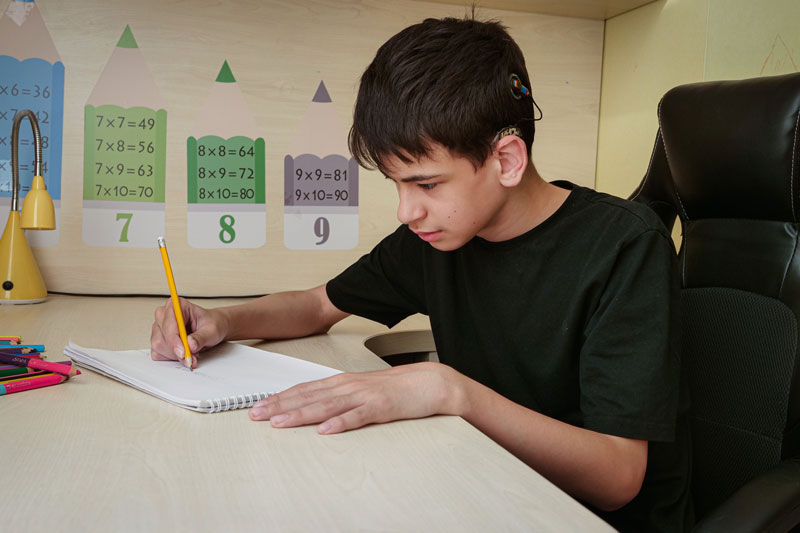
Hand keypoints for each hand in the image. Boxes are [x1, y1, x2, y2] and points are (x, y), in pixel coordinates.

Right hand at [150, 298, 226, 367]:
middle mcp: (165, 315)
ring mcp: (159, 327)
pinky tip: (184, 354)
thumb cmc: (212, 323)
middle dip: (177, 351)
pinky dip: (172, 358)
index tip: (183, 352)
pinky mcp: (158, 339)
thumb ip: (201, 338)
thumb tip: (190, 345)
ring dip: (176, 355)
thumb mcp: (212, 330)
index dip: (174, 340)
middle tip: (192, 357)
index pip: (168, 324)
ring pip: (159, 346)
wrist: (212, 327)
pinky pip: (158, 353)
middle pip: (161, 337)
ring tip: (192, 353)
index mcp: (177, 306)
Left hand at [249, 362, 465, 433]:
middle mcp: (349, 386)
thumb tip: (315, 410)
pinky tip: (325, 430)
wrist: (430, 382)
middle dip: (280, 406)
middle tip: (255, 414)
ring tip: (279, 423)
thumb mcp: (362, 390)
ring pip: (326, 406)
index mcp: (343, 382)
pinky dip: (340, 423)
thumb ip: (339, 397)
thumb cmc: (397, 388)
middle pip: (309, 396)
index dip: (280, 398)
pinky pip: (358, 416)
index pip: (305, 389)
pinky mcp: (381, 407)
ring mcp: (364, 395)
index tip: (258, 406)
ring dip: (301, 414)